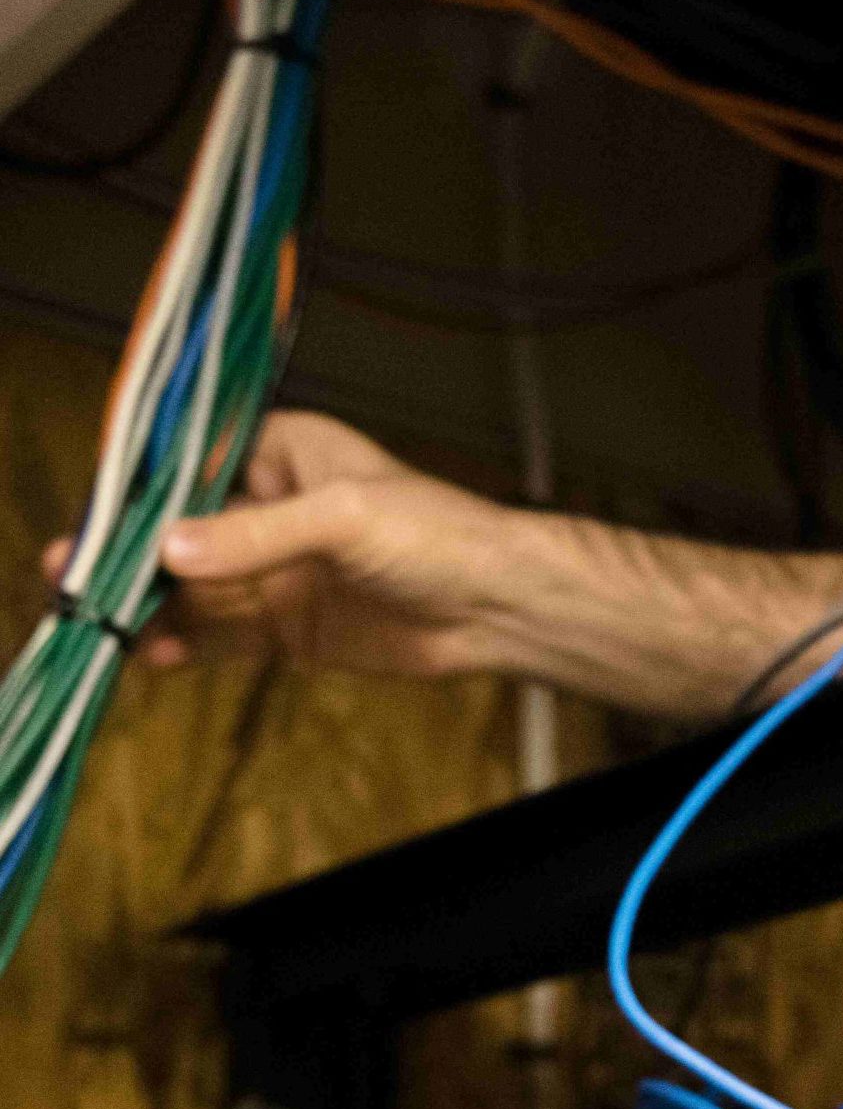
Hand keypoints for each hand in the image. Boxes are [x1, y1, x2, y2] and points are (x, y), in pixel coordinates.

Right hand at [42, 411, 521, 676]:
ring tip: (103, 626)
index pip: (193, 465)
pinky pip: (220, 635)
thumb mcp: (347, 518)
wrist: (500, 606)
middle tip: (76, 581)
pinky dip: (184, 646)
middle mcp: (273, 508)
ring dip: (149, 607)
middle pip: (182, 531)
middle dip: (131, 557)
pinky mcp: (289, 626)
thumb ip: (257, 536)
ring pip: (192, 588)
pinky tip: (152, 656)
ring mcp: (277, 570)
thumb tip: (172, 549)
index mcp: (287, 452)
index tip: (95, 521)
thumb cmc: (443, 535)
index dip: (142, 493)